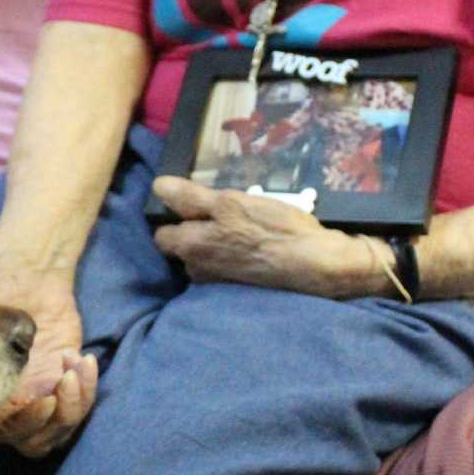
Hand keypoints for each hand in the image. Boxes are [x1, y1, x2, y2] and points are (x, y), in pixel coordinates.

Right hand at [0, 260, 98, 455]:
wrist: (27, 275)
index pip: (1, 433)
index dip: (25, 425)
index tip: (43, 399)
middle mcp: (10, 406)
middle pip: (34, 442)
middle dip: (53, 420)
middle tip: (61, 384)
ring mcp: (39, 399)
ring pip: (59, 431)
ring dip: (75, 405)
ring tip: (74, 366)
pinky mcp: (65, 387)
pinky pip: (80, 407)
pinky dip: (88, 389)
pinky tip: (82, 359)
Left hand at [151, 177, 374, 296]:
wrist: (315, 264)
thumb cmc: (273, 229)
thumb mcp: (231, 203)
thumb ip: (190, 198)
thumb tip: (158, 188)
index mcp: (189, 247)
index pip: (162, 234)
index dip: (174, 216)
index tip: (192, 203)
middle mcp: (197, 270)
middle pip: (183, 246)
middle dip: (194, 231)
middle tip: (222, 213)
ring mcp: (218, 281)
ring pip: (205, 256)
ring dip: (216, 242)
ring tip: (242, 228)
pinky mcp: (238, 286)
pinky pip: (225, 266)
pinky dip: (233, 255)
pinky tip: (252, 245)